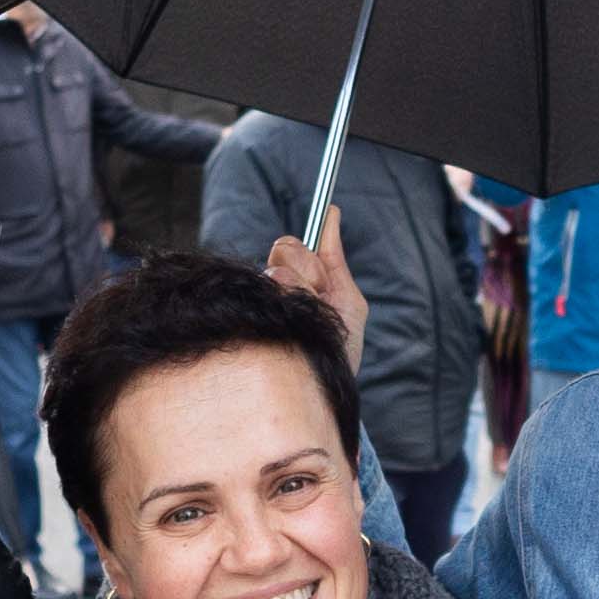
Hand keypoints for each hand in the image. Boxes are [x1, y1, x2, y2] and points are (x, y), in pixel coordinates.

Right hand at [261, 213, 368, 367]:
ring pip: (278, 271)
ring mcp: (261, 301)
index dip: (309, 257)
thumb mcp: (348, 302)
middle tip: (320, 302)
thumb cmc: (340, 349)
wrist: (327, 386)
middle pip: (285, 249)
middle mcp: (273, 288)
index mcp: (296, 281)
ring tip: (312, 321)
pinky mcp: (250, 317)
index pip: (290, 247)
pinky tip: (297, 325)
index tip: (321, 275)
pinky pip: (270, 289)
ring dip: (304, 293)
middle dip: (311, 272)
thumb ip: (335, 259)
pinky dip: (292, 302)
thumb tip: (332, 212)